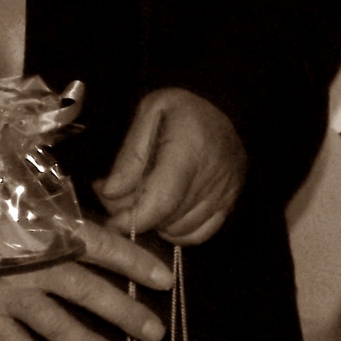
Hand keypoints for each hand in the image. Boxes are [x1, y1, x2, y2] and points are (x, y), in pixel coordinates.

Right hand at [0, 219, 171, 340]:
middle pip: (87, 291)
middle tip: (154, 331)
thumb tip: (98, 208)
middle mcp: (29, 263)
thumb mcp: (18, 188)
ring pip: (58, 327)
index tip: (164, 277)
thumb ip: (55, 205)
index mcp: (42, 226)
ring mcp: (6, 294)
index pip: (99, 244)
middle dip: (123, 313)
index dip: (134, 260)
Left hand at [95, 88, 246, 243]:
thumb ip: (130, 155)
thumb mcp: (149, 113)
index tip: (111, 222)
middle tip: (118, 203)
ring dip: (156, 225)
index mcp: (191, 146)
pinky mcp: (231, 203)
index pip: (162, 198)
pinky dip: (177, 232)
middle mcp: (213, 174)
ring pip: (181, 230)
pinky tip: (164, 214)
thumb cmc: (180, 108)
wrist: (225, 105)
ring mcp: (226, 192)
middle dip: (138, 217)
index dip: (134, 217)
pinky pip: (199, 235)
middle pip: (169, 217)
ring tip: (142, 201)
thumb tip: (110, 193)